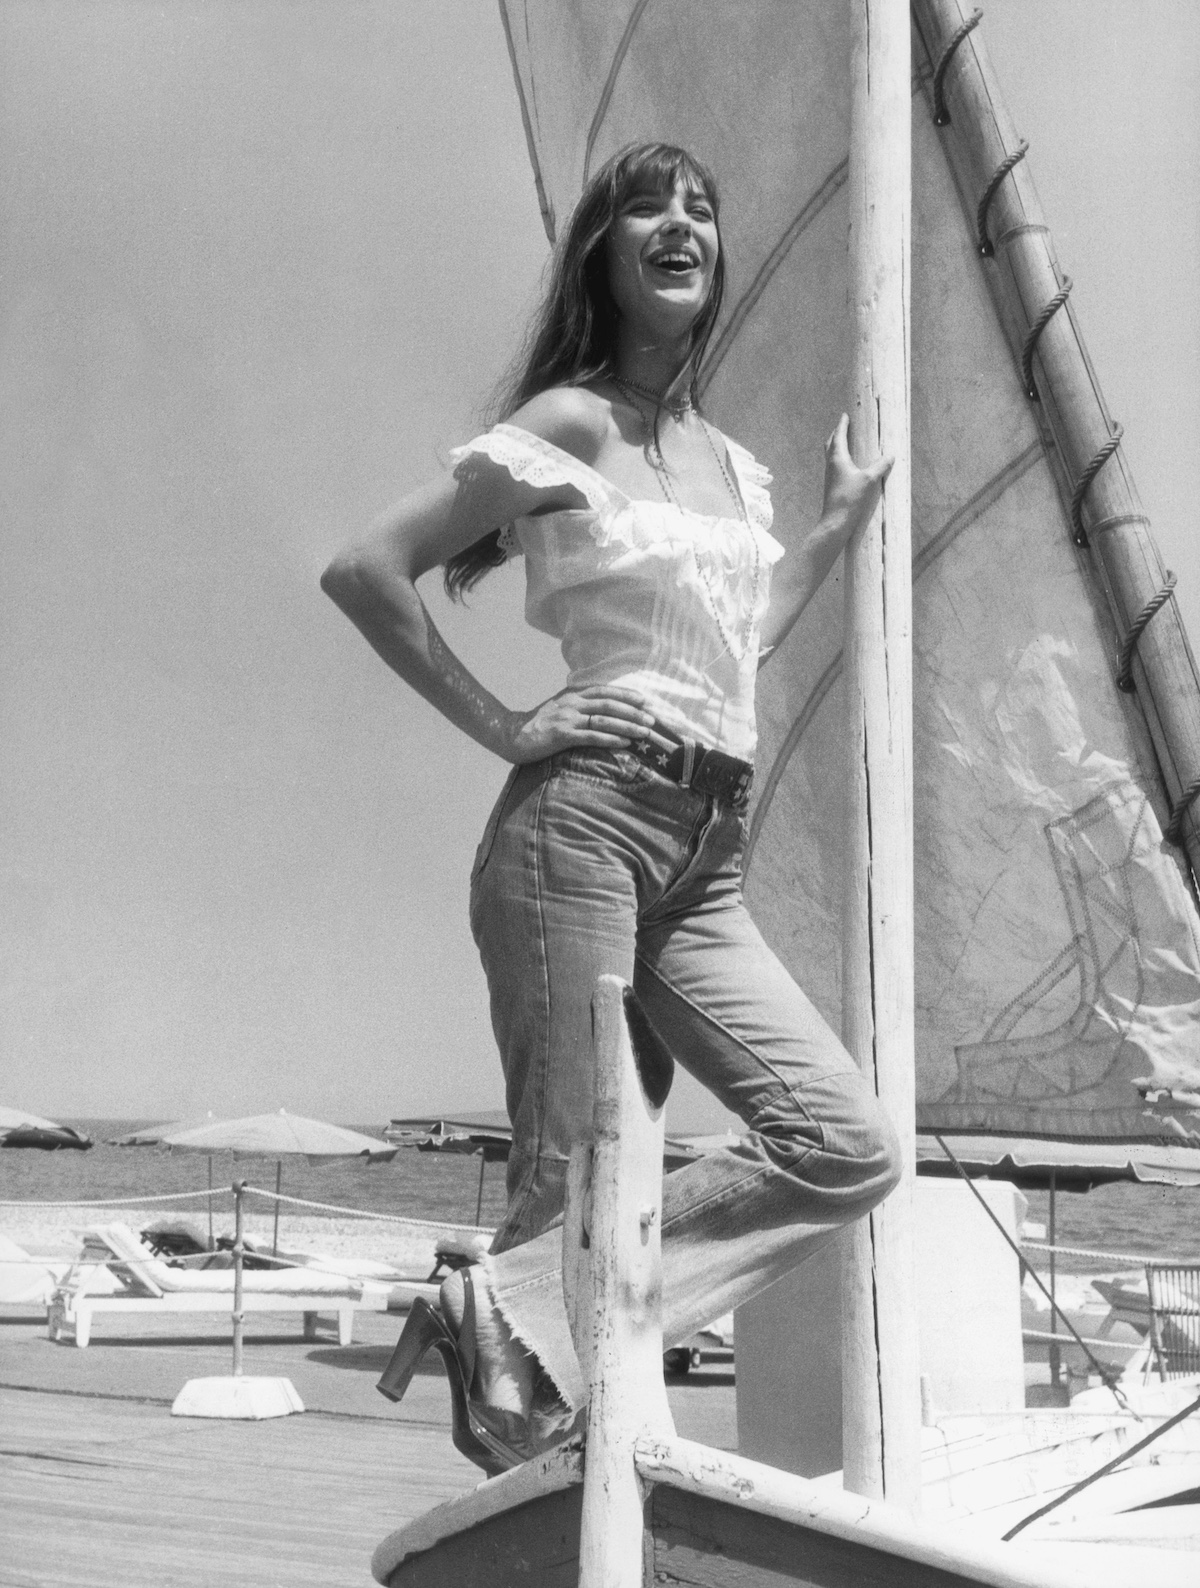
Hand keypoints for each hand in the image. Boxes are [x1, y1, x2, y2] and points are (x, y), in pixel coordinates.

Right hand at [504, 686, 674, 764]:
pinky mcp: (562, 735)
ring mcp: (567, 718)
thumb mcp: (559, 708)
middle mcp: (571, 703)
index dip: (625, 695)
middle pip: (608, 704)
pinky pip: (591, 736)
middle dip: (633, 712)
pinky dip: (610, 739)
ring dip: (627, 725)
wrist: (511, 734)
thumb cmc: (538, 724)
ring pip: (604, 720)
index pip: (604, 690)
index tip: (644, 700)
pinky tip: (624, 743)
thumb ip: (578, 705)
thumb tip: (601, 709)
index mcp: (572, 694)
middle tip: (652, 720)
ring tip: (644, 732)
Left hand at [820, 413, 893, 546]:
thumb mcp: (869, 480)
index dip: (842, 424)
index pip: (839, 436)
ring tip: (845, 443)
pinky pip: (834, 466)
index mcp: (838, 458)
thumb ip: (880, 466)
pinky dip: (839, 459)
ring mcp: (829, 476)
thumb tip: (891, 455)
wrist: (835, 523)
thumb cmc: (850, 499)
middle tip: (843, 426)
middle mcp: (831, 465)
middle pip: (830, 444)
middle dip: (837, 434)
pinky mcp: (832, 486)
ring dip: (836, 446)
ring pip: (831, 456)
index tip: (845, 415)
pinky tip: (847, 466)